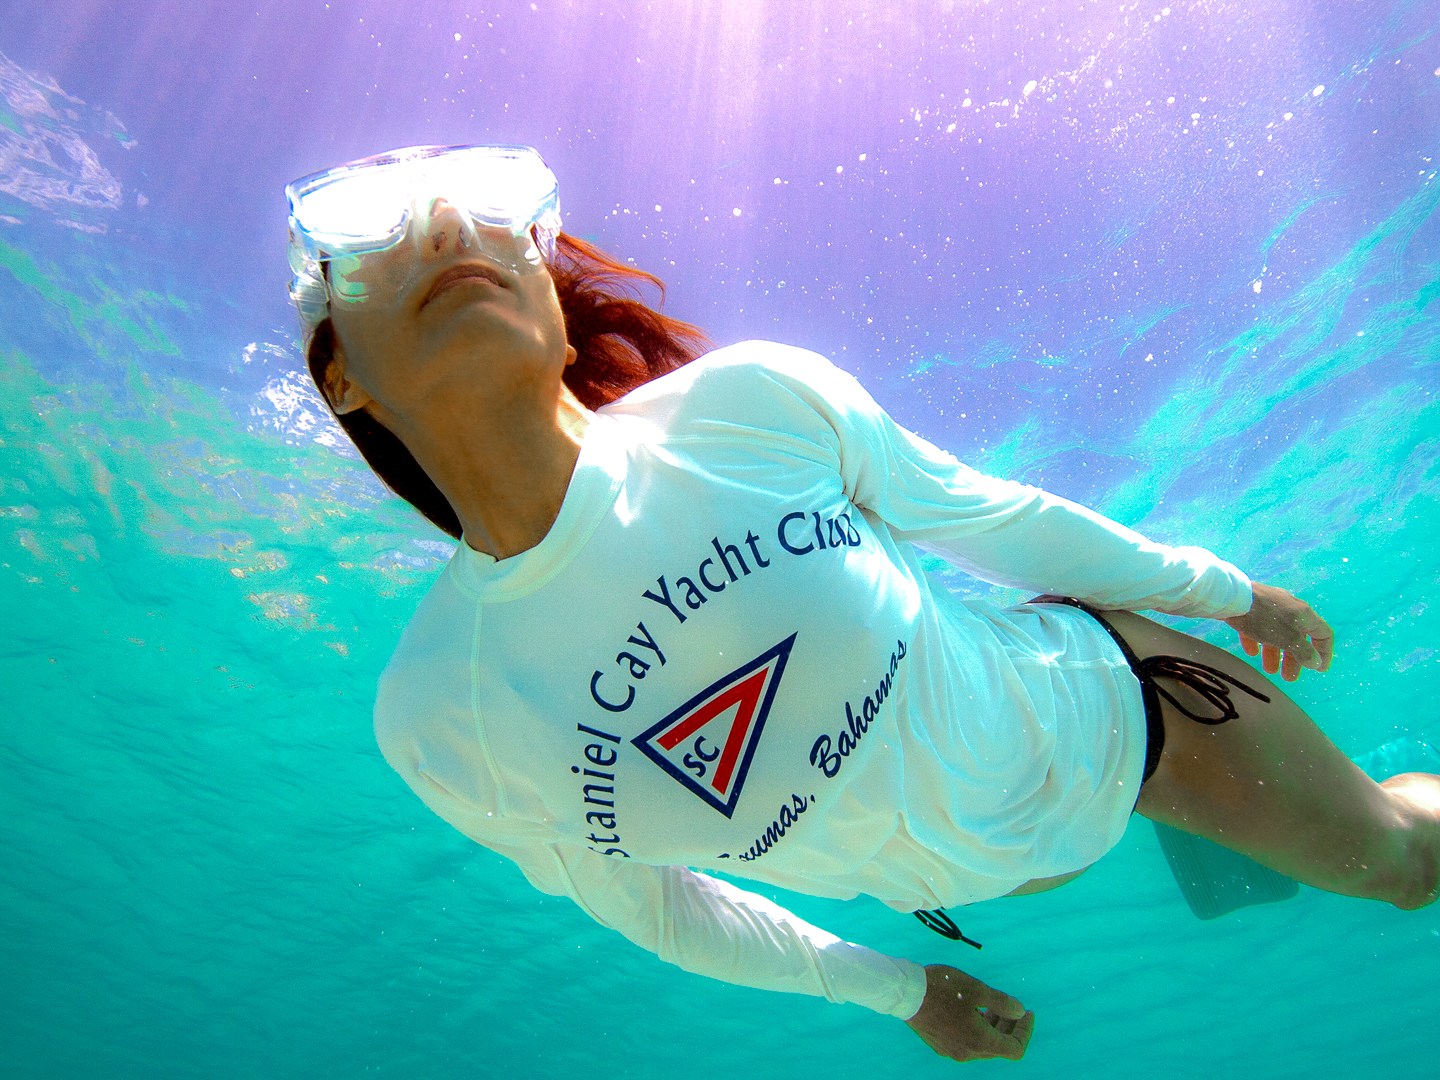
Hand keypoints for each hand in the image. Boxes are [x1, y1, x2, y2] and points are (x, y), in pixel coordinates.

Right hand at [904, 964, 1032, 1062]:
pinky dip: (977, 1030)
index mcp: (979, 1041)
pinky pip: (967, 1042)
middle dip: (1009, 1027)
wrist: (904, 993)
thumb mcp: (976, 989)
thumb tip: (1019, 1011)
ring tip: (990, 1006)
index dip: (1025, 1031)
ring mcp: (952, 1051)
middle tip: (1011, 1006)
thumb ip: (1002, 1002)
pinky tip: (971, 1011)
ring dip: (992, 1028)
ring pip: (982, 1045)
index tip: (1027, 1012)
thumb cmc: (942, 987)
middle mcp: (968, 1052)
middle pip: (999, 1047)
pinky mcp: (940, 1045)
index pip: (1014, 1048)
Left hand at [1223, 581, 1332, 681]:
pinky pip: (1257, 628)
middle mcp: (1289, 609)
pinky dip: (1257, 641)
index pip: (1323, 634)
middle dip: (1294, 659)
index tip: (1319, 669)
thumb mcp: (1288, 638)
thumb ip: (1303, 651)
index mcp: (1304, 614)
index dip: (1324, 652)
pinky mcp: (1250, 609)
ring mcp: (1269, 608)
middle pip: (1298, 637)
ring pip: (1277, 634)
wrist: (1232, 597)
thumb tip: (1315, 662)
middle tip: (1289, 678)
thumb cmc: (1264, 618)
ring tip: (1269, 671)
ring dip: (1275, 654)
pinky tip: (1251, 652)